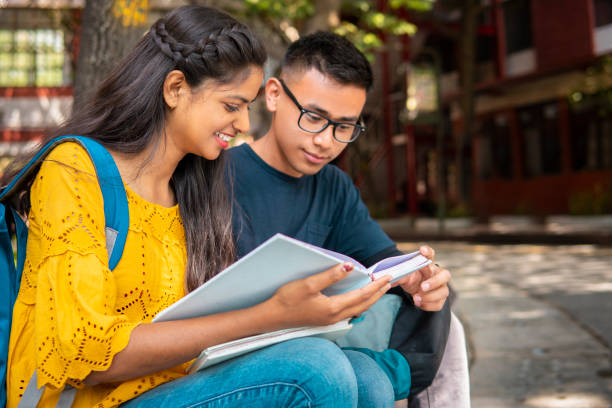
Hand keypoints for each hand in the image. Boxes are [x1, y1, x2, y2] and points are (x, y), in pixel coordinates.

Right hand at [267, 262, 391, 326]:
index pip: (362, 296)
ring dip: (370, 299)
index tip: (387, 277)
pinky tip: (358, 299)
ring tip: (378, 289)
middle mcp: (335, 317)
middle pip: (364, 305)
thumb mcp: (308, 284)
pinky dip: (359, 303)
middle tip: (388, 282)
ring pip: (358, 310)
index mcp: (333, 308)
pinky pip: (349, 312)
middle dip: (377, 293)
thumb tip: (349, 267)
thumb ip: (330, 276)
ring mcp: (330, 320)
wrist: (272, 317)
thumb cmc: (287, 300)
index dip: (376, 286)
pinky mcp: (325, 320)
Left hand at [392, 245, 450, 310]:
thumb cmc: (412, 280)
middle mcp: (438, 275)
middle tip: (422, 286)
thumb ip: (400, 276)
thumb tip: (390, 279)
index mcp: (429, 265)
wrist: (415, 292)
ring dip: (429, 297)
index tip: (422, 250)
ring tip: (415, 298)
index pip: (431, 255)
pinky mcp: (440, 300)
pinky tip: (418, 303)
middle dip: (434, 282)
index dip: (428, 252)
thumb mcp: (405, 276)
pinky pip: (438, 304)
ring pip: (443, 292)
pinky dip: (428, 305)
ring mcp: (442, 288)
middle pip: (445, 275)